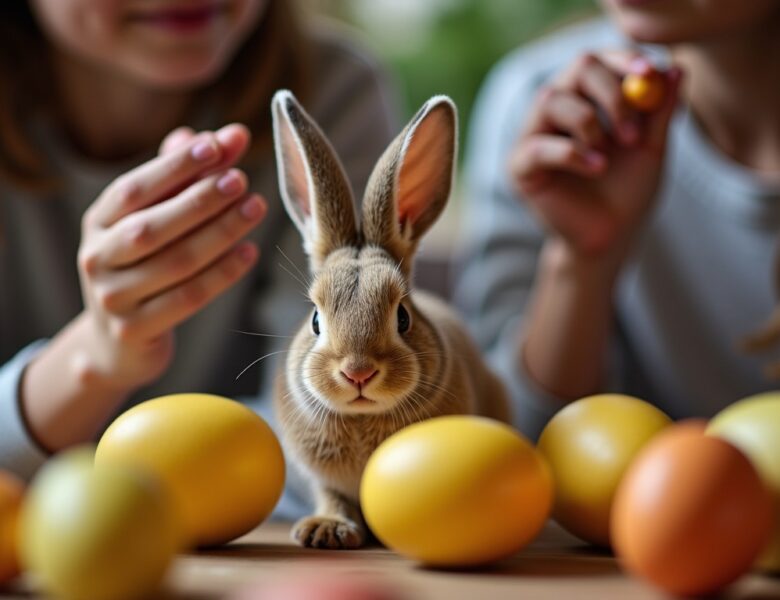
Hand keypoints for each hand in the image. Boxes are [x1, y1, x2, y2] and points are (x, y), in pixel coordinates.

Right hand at [76, 123, 266, 390]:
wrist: (116, 343)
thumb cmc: (144, 267)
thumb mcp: (154, 221)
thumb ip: (185, 179)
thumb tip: (223, 135)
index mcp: (99, 222)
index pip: (134, 188)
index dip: (176, 166)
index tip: (217, 143)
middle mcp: (97, 257)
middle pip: (153, 225)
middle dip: (201, 199)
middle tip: (242, 179)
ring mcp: (114, 297)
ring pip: (175, 261)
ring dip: (221, 232)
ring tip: (256, 207)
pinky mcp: (136, 329)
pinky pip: (188, 298)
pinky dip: (222, 274)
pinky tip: (250, 252)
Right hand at [509, 52, 682, 262]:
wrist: (609, 237)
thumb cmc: (628, 191)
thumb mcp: (652, 149)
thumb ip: (661, 112)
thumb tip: (677, 67)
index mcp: (588, 97)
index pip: (601, 61)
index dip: (623, 61)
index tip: (649, 73)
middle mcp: (558, 108)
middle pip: (577, 69)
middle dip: (611, 95)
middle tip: (632, 132)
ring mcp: (534, 134)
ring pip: (552, 99)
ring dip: (589, 124)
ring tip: (609, 156)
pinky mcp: (519, 166)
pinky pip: (539, 147)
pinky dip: (571, 154)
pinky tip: (596, 169)